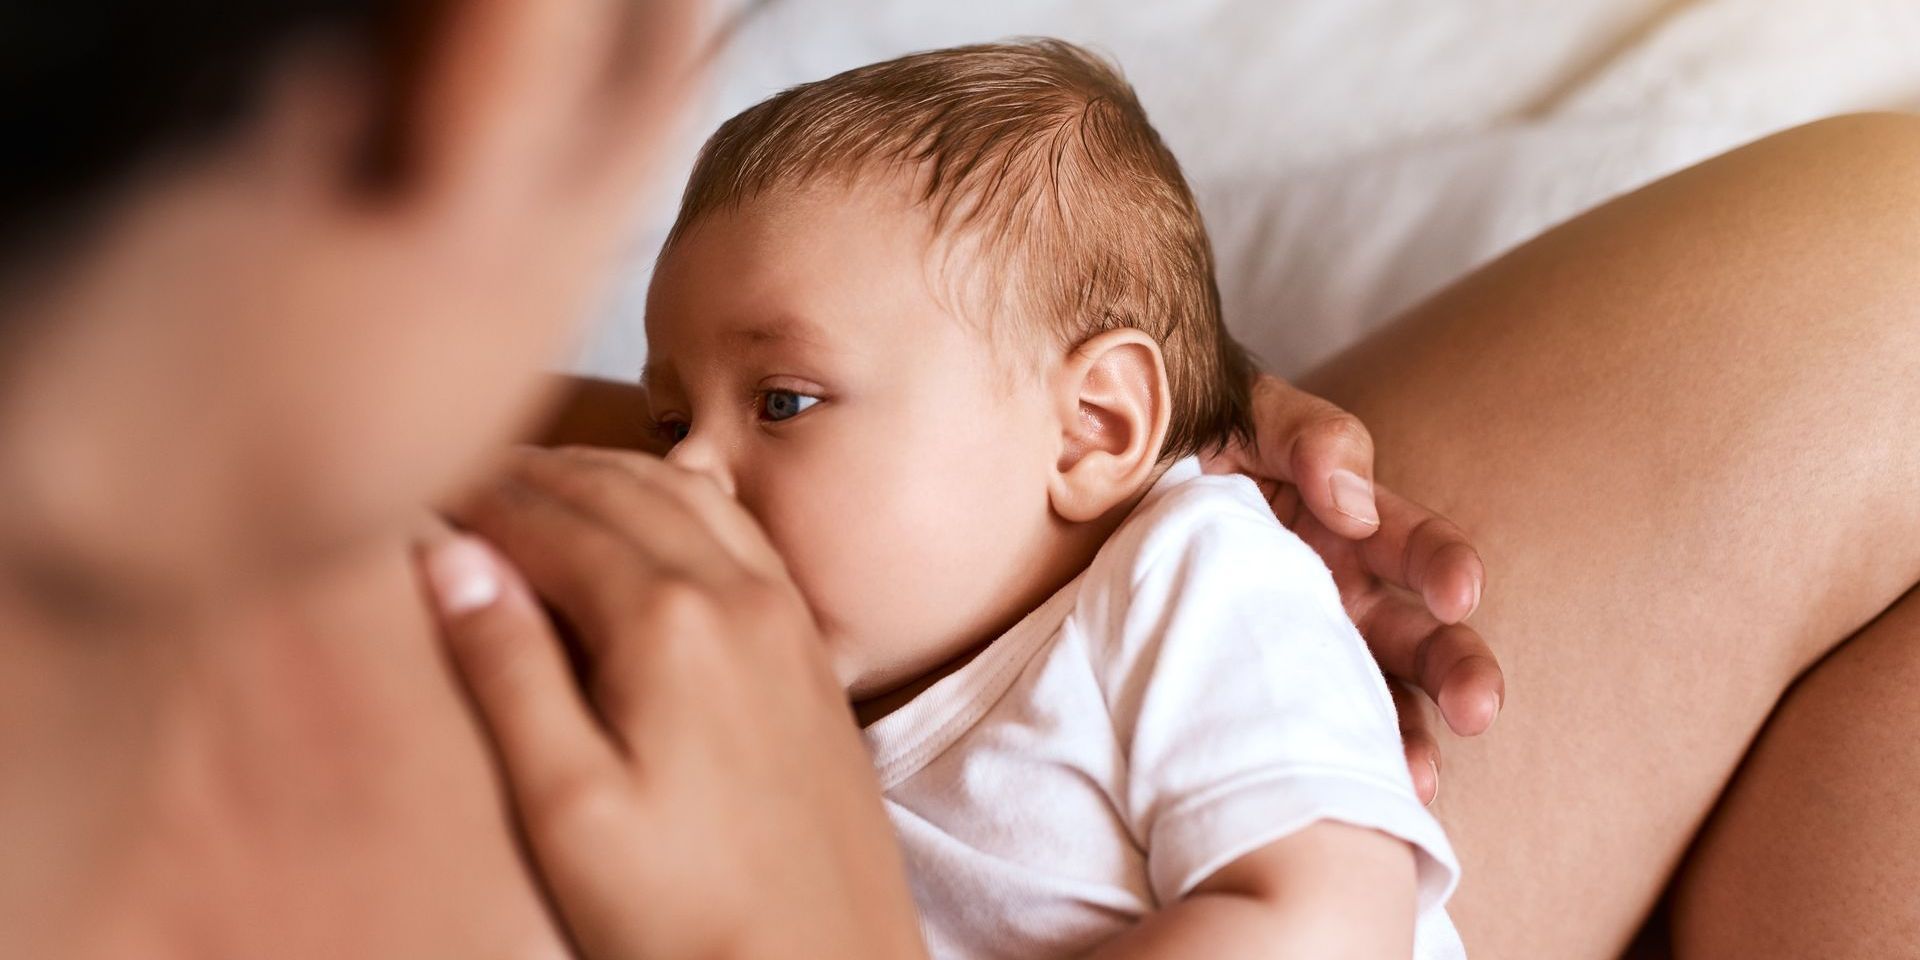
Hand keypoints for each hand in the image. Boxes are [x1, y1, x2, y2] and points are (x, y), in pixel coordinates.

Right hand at [417, 447, 925, 959]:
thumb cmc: (685, 913)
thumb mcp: (567, 807)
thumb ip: (507, 669)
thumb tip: (450, 556)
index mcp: (668, 622)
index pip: (548, 520)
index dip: (473, 497)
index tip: (414, 487)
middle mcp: (738, 596)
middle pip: (619, 490)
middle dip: (534, 473)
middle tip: (463, 471)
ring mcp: (785, 620)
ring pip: (687, 498)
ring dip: (607, 476)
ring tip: (539, 483)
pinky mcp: (809, 652)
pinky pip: (740, 534)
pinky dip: (677, 502)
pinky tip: (649, 524)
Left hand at [1205, 375, 1502, 804]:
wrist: (1086, 479)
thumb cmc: (1180, 439)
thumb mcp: (1243, 416)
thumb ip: (1306, 434)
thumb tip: (1353, 501)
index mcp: (1343, 526)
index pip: (1414, 543)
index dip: (1443, 564)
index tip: (1457, 594)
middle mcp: (1334, 596)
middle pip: (1418, 640)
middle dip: (1456, 671)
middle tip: (1476, 706)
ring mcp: (1295, 652)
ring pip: (1374, 703)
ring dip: (1407, 739)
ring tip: (1412, 779)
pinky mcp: (1247, 693)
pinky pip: (1298, 735)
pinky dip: (1331, 764)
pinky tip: (1344, 794)